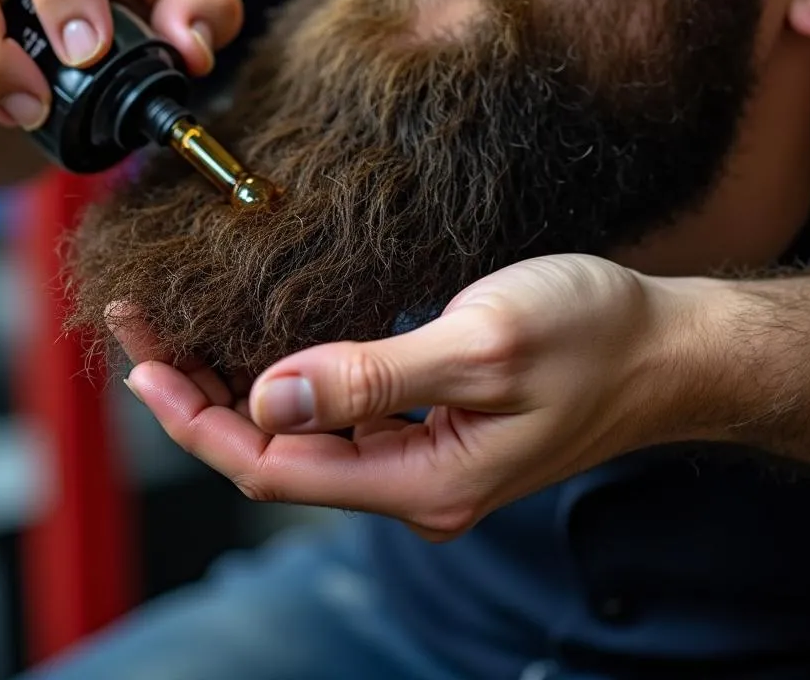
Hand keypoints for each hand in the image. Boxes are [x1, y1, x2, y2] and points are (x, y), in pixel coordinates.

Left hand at [123, 255, 724, 540]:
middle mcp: (410, 481)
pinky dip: (285, 377)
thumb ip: (373, 376)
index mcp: (422, 481)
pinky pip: (334, 411)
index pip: (272, 464)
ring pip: (298, 431)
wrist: (666, 346)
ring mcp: (418, 456)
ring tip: (179, 332)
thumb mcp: (481, 345)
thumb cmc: (591, 337)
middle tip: (144, 329)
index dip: (196, 418)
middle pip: (272, 450)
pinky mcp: (428, 425)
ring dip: (234, 384)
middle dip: (197, 394)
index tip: (144, 360)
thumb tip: (271, 395)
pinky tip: (260, 343)